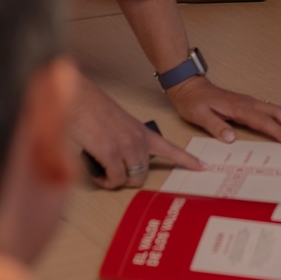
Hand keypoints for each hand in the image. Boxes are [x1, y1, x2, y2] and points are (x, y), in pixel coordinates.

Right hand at [68, 76, 204, 188]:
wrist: (78, 98)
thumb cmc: (92, 110)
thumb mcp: (118, 125)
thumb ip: (125, 141)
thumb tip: (120, 161)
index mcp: (143, 132)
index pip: (171, 149)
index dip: (187, 160)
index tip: (202, 167)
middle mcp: (139, 140)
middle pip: (143, 174)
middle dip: (128, 179)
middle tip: (112, 174)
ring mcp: (127, 146)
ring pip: (131, 179)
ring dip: (116, 181)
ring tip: (102, 173)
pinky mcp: (111, 152)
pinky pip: (115, 179)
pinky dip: (105, 181)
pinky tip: (97, 174)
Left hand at [167, 76, 280, 145]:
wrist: (190, 87)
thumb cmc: (194, 102)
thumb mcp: (199, 115)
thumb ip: (215, 126)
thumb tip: (230, 137)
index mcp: (239, 108)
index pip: (263, 121)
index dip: (278, 132)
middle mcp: (249, 103)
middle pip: (278, 114)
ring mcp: (252, 102)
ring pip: (280, 109)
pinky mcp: (252, 103)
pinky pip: (275, 108)